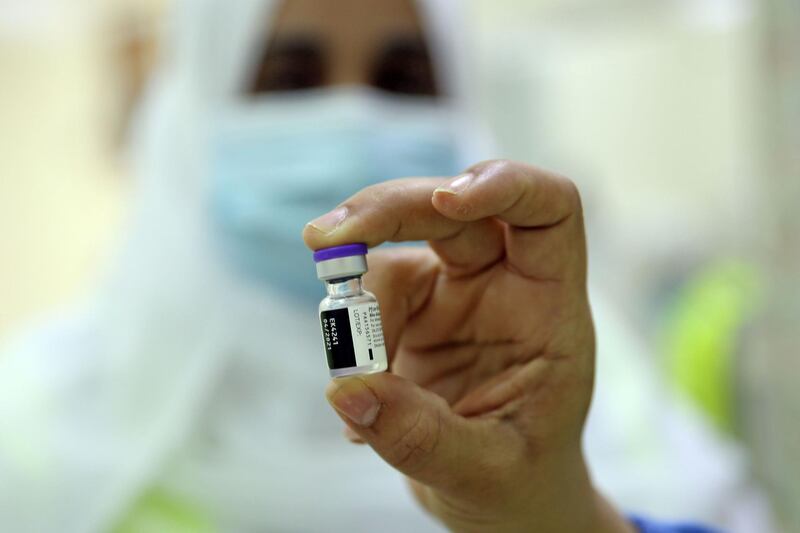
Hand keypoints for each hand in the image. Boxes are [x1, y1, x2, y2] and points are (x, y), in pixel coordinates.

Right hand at [303, 160, 633, 532]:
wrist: (504, 500)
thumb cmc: (522, 479)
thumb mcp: (486, 472)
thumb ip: (421, 438)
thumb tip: (346, 390)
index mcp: (549, 307)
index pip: (548, 210)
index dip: (503, 185)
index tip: (446, 200)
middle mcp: (503, 284)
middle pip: (449, 210)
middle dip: (386, 212)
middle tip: (323, 239)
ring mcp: (456, 293)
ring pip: (395, 248)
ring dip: (355, 297)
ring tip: (352, 372)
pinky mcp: (415, 312)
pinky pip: (367, 296)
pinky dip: (348, 336)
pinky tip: (357, 394)